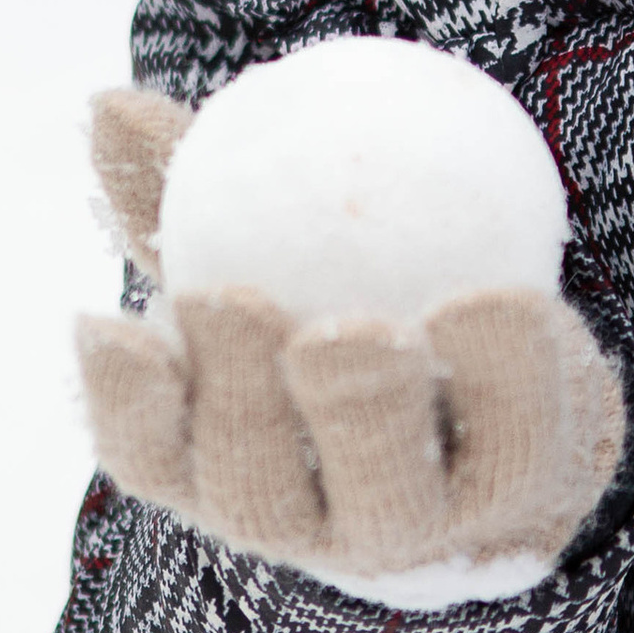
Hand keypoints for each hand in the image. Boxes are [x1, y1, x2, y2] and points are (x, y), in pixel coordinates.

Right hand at [76, 85, 624, 597]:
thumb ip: (198, 185)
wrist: (520, 373)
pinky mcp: (525, 497)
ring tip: (365, 328)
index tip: (108, 323)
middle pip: (257, 488)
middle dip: (238, 405)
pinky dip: (506, 366)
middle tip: (236, 304)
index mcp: (229, 468)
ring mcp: (421, 526)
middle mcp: (315, 521)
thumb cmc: (360, 289)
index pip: (153, 457)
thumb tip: (111, 107)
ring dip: (367, 405)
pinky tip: (500, 299)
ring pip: (385, 491)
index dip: (124, 406)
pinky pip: (516, 432)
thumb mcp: (280, 236)